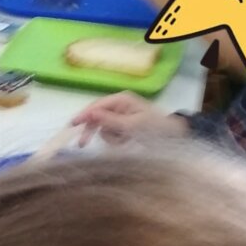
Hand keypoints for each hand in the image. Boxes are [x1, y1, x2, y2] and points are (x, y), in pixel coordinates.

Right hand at [71, 93, 186, 146]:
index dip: (83, 116)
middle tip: (82, 145)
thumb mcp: (131, 125)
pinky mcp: (123, 127)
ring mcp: (121, 116)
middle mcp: (119, 105)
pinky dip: (116, 141)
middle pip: (96, 117)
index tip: (71, 125)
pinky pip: (111, 134)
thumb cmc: (155, 128)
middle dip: (91, 130)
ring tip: (124, 142)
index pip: (96, 106)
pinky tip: (126, 143)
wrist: (173, 136)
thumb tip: (89, 114)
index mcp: (121, 100)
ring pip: (103, 128)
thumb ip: (109, 120)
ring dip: (110, 137)